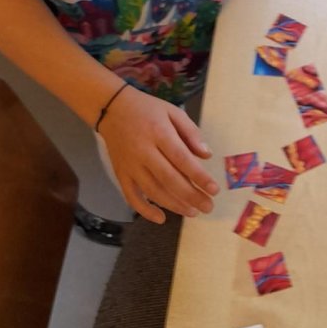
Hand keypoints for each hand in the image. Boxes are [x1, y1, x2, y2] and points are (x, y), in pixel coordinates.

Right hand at [100, 86, 218, 224]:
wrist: (112, 109)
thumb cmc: (147, 110)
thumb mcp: (172, 112)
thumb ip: (191, 132)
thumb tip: (206, 155)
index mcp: (158, 132)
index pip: (181, 158)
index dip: (199, 176)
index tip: (214, 190)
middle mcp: (143, 151)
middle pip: (168, 179)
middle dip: (191, 196)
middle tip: (208, 207)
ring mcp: (130, 165)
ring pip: (152, 190)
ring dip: (174, 205)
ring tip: (193, 212)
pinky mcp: (121, 174)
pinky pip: (131, 196)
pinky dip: (145, 210)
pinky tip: (161, 218)